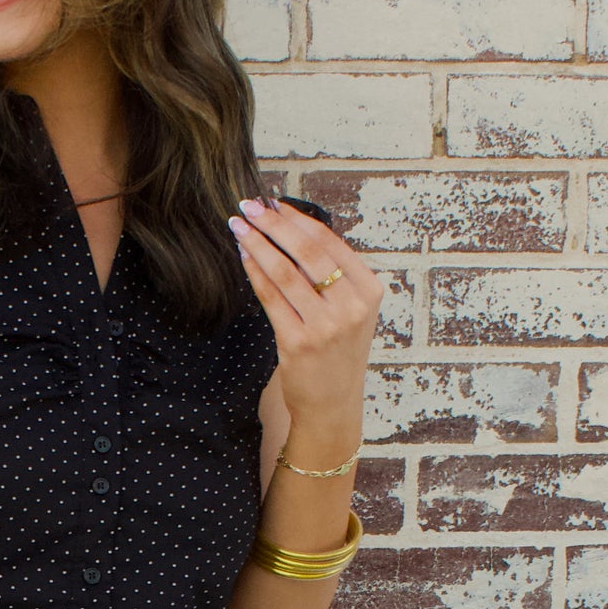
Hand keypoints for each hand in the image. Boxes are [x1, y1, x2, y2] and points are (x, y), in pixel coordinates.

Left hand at [228, 196, 381, 444]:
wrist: (332, 405)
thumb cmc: (337, 352)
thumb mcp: (350, 310)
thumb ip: (332, 274)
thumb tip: (292, 228)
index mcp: (368, 290)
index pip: (329, 242)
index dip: (297, 219)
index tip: (274, 203)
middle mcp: (351, 306)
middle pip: (306, 251)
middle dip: (273, 224)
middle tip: (249, 206)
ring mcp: (326, 326)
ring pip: (285, 272)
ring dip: (258, 244)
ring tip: (239, 227)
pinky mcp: (298, 343)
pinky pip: (271, 298)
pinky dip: (254, 272)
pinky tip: (243, 256)